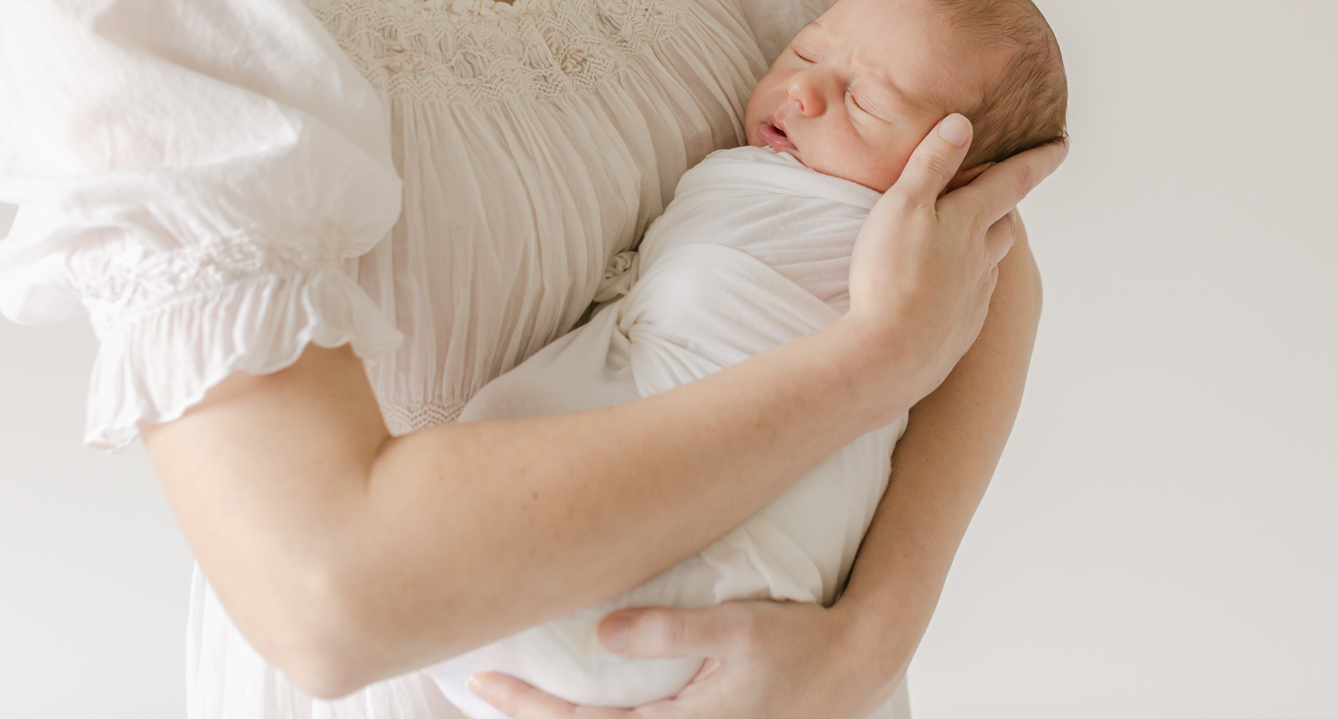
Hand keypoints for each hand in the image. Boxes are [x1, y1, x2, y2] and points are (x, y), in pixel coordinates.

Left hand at [469, 600, 900, 718]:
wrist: (858, 663)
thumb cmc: (799, 643)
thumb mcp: (738, 627)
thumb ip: (668, 630)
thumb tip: (599, 631)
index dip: (526, 705)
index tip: (480, 681)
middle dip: (531, 716)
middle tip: (479, 689)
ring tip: (519, 700)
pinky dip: (599, 717)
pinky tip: (585, 704)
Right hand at [847, 114, 1065, 406]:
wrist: (890, 356)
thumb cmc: (891, 275)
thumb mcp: (904, 206)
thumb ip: (932, 165)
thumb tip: (962, 124)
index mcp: (970, 222)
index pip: (1013, 181)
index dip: (1039, 160)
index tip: (1063, 145)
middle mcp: (982, 259)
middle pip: (1004, 224)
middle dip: (1005, 205)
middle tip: (997, 192)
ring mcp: (973, 298)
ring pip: (990, 263)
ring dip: (985, 245)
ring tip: (968, 239)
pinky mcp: (959, 331)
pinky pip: (972, 299)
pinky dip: (966, 284)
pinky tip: (946, 289)